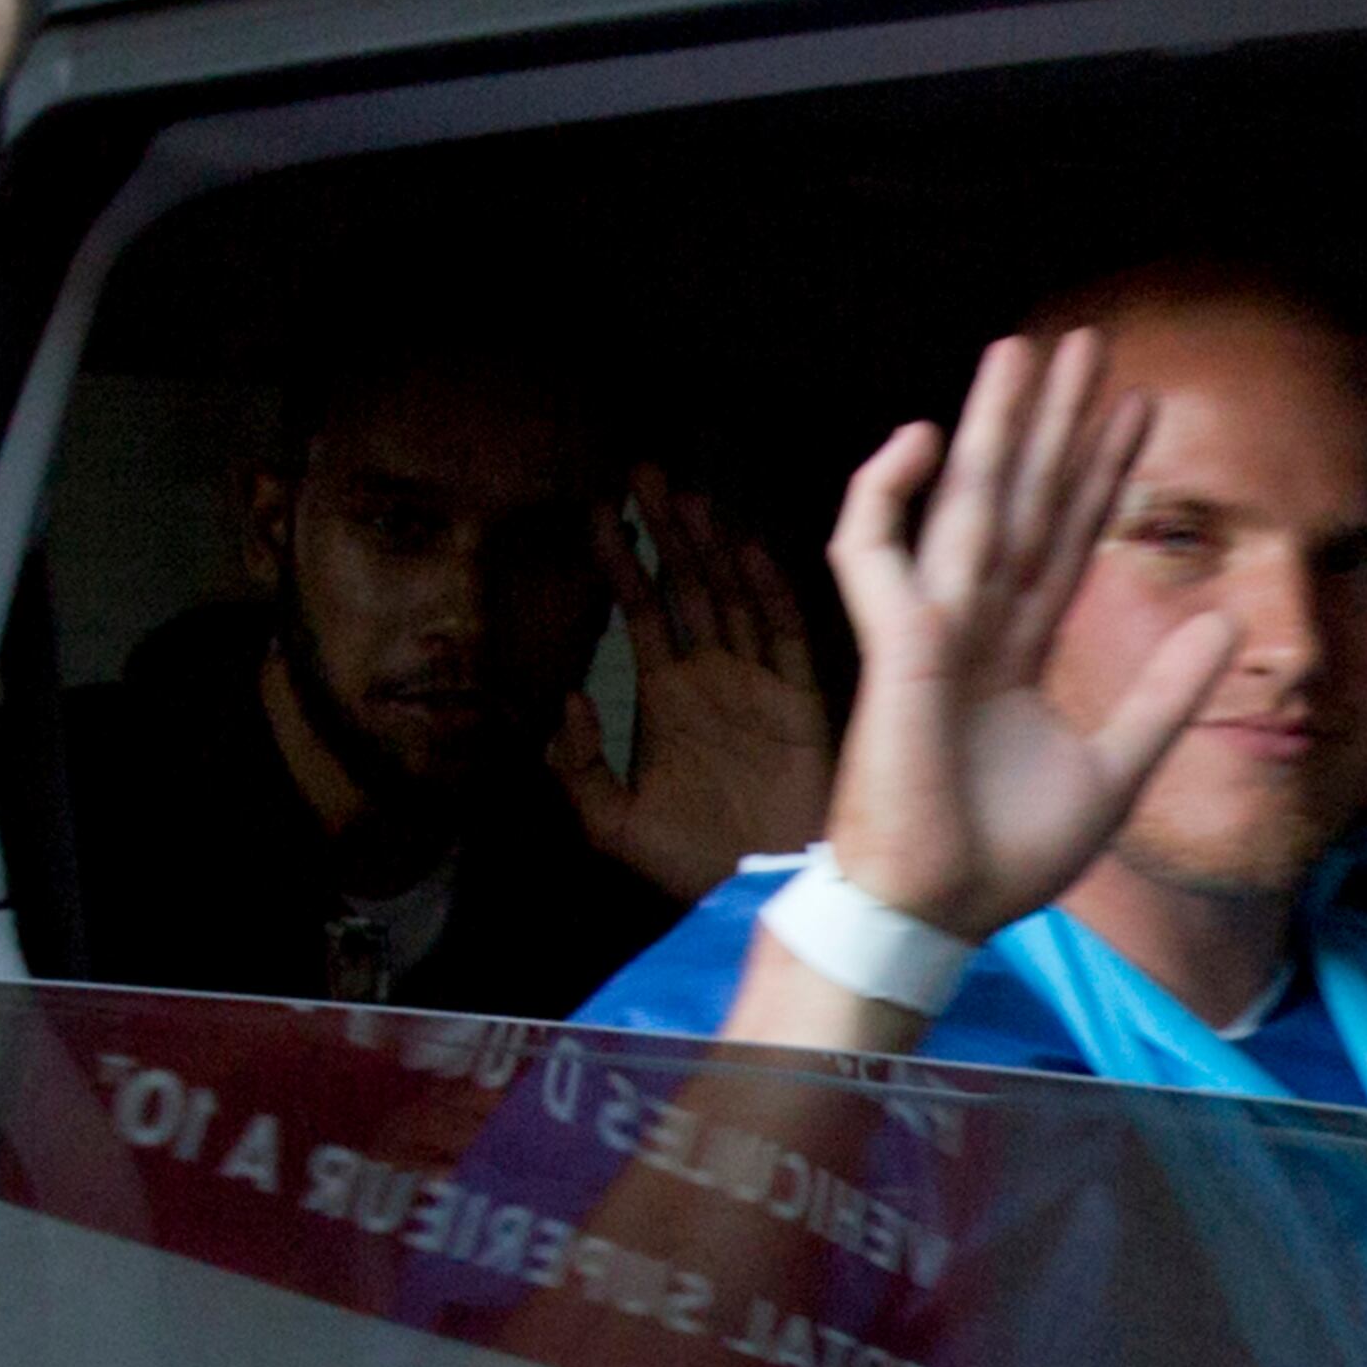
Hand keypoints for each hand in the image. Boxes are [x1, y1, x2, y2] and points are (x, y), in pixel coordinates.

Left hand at [552, 467, 829, 904]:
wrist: (759, 895)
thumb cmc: (687, 862)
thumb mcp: (611, 823)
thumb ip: (578, 767)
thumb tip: (567, 700)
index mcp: (665, 696)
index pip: (639, 611)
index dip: (619, 562)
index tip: (597, 511)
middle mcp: (711, 675)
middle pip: (686, 586)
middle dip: (664, 530)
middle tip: (643, 471)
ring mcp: (757, 682)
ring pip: (733, 597)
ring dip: (711, 547)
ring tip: (689, 496)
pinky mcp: (799, 701)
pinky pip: (785, 636)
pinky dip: (770, 592)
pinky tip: (751, 550)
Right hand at [819, 330, 1233, 940]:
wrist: (940, 909)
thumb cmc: (1004, 854)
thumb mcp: (1115, 770)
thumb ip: (1164, 696)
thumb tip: (1227, 626)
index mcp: (1017, 651)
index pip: (1068, 538)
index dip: (1102, 473)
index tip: (1139, 407)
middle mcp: (974, 625)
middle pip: (1023, 500)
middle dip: (1054, 422)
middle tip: (1086, 343)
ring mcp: (930, 628)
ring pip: (965, 502)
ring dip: (991, 424)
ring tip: (1021, 348)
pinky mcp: (893, 643)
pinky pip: (871, 550)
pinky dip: (883, 493)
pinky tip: (915, 437)